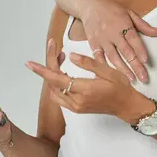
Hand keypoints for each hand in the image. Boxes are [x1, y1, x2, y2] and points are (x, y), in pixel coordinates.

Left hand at [27, 40, 152, 123]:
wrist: (126, 106)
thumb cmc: (121, 87)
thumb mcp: (109, 71)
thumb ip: (89, 63)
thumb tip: (71, 56)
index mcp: (84, 90)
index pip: (57, 79)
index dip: (42, 70)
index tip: (30, 64)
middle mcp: (76, 101)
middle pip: (53, 83)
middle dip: (49, 65)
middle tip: (54, 48)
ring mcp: (75, 106)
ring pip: (54, 90)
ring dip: (53, 74)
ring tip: (60, 57)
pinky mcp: (76, 108)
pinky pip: (59, 95)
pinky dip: (57, 83)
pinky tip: (64, 72)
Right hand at [81, 0, 156, 82]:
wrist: (90, 6)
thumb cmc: (112, 10)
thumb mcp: (129, 13)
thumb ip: (143, 25)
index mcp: (123, 24)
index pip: (133, 39)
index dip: (140, 50)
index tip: (146, 61)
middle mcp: (113, 33)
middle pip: (125, 51)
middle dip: (135, 66)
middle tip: (143, 78)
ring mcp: (102, 39)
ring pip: (113, 57)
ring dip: (122, 70)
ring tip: (131, 80)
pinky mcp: (93, 44)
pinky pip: (98, 57)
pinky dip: (104, 67)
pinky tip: (110, 76)